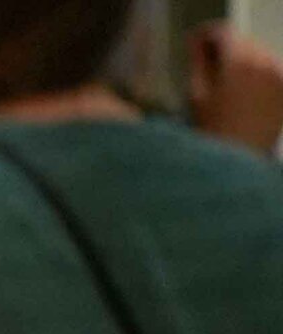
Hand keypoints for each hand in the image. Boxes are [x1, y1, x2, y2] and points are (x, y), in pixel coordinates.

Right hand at [193, 25, 282, 155]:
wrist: (235, 165)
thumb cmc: (210, 135)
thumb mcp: (197, 96)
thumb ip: (199, 62)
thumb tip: (198, 42)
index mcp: (239, 60)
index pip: (222, 32)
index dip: (205, 36)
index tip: (194, 44)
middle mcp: (265, 61)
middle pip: (243, 41)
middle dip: (225, 48)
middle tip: (206, 63)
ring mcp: (279, 74)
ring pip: (257, 54)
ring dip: (240, 60)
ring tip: (224, 81)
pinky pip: (268, 69)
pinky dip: (254, 73)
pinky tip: (241, 91)